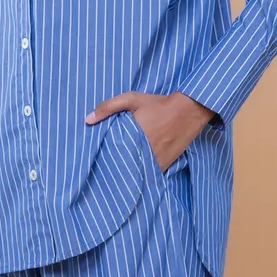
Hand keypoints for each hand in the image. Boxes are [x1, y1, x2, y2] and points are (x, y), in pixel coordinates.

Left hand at [85, 89, 217, 172]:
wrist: (188, 110)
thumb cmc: (158, 104)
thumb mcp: (131, 99)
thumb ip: (108, 107)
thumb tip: (87, 120)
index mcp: (132, 138)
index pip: (112, 156)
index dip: (104, 161)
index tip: (97, 164)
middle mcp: (144, 152)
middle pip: (124, 167)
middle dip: (115, 169)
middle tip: (105, 173)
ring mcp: (156, 160)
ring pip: (137, 173)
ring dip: (130, 174)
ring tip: (119, 176)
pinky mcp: (166, 164)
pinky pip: (151, 174)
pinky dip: (144, 174)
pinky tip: (137, 173)